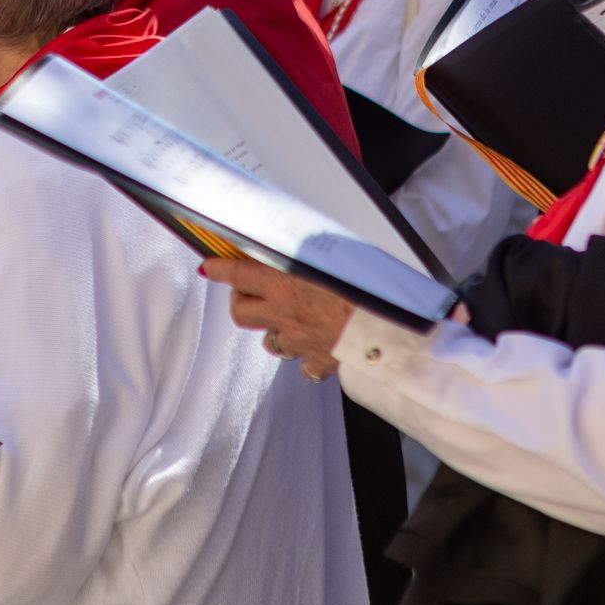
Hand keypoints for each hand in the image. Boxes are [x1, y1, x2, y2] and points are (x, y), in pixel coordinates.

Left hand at [201, 255, 355, 373]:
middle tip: (252, 291)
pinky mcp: (319, 361)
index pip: (237, 273)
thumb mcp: (333, 256)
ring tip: (286, 317)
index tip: (210, 267)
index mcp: (285, 283)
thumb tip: (300, 242)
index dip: (219, 268)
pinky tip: (314, 343)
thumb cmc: (369, 287)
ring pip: (269, 340)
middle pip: (241, 312)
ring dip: (273, 328)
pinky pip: (303, 362)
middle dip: (242, 300)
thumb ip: (309, 252)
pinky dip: (305, 354)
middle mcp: (285, 314)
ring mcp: (299, 341)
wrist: (393, 327)